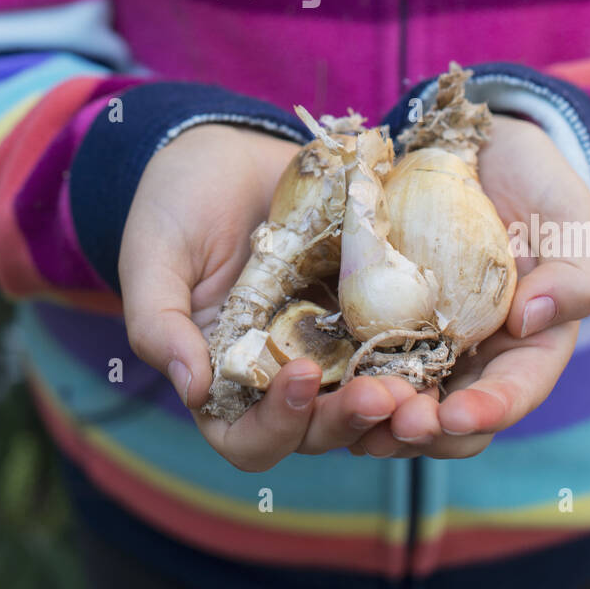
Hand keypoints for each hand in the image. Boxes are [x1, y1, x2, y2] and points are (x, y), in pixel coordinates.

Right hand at [118, 124, 425, 470]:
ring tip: (416, 381)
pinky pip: (394, 339)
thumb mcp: (152, 256)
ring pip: (363, 395)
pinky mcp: (364, 305)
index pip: (245, 437)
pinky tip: (437, 334)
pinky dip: (414, 348)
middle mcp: (277, 373)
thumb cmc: (175, 205)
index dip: (274, 425)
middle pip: (317, 429)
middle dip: (348, 418)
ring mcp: (326, 342)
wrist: (224, 150)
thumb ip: (159, 322)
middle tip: (383, 394)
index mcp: (222, 380)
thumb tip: (191, 387)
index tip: (299, 377)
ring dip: (392, 398)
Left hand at [354, 115, 589, 459]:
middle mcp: (477, 357)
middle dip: (426, 429)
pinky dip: (347, 380)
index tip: (456, 415)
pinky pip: (363, 359)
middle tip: (395, 425)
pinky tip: (322, 387)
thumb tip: (531, 320)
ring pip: (404, 401)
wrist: (479, 145)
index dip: (488, 410)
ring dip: (380, 418)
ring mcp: (426, 340)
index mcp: (531, 346)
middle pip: (453, 416)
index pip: (515, 392)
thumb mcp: (571, 220)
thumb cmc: (537, 183)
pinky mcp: (382, 317)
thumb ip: (572, 274)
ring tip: (356, 412)